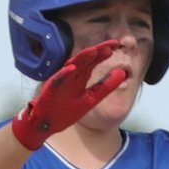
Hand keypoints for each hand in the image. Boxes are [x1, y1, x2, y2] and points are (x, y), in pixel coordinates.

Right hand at [13, 40, 130, 152]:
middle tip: (111, 44)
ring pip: (72, 66)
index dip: (104, 52)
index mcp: (81, 77)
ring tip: (94, 51)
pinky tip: (72, 68)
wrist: (46, 124)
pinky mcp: (50, 90)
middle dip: (97, 50)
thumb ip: (105, 87)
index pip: (94, 60)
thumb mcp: (91, 99)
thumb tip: (123, 73)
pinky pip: (57, 80)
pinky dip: (64, 74)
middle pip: (85, 59)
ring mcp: (61, 81)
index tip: (117, 44)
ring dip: (82, 58)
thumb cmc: (65, 111)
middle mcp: (71, 75)